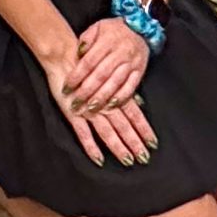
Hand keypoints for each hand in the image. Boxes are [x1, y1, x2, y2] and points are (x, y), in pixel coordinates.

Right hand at [40, 38, 157, 166]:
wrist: (63, 56)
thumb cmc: (88, 64)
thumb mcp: (109, 74)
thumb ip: (124, 91)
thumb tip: (141, 103)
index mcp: (115, 93)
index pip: (134, 114)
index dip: (144, 128)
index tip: (153, 142)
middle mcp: (104, 103)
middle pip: (123, 126)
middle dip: (135, 142)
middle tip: (145, 157)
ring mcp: (89, 109)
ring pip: (107, 132)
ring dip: (118, 147)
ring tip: (128, 160)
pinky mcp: (73, 113)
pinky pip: (83, 133)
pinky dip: (91, 147)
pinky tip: (99, 159)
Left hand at [63, 17, 148, 114]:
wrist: (141, 27)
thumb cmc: (115, 29)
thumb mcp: (97, 27)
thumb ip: (86, 39)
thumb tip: (77, 53)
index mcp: (107, 40)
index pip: (89, 61)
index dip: (77, 76)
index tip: (66, 88)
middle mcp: (120, 52)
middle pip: (101, 75)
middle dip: (87, 91)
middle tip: (76, 104)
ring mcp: (131, 63)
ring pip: (115, 83)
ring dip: (102, 98)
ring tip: (90, 109)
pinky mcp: (140, 71)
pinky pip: (130, 87)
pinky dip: (121, 98)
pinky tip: (111, 106)